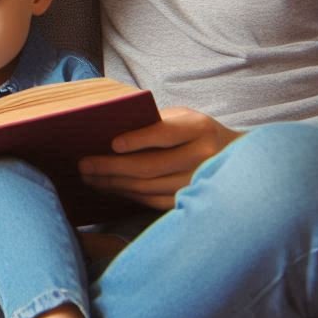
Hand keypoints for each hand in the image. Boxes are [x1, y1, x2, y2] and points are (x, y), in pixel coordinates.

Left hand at [79, 106, 241, 209]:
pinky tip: (109, 187)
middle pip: (151, 166)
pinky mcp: (192, 199)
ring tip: (89, 177)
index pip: (165, 134)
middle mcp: (203, 156)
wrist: (233, 157)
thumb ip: (152, 122)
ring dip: (114, 183)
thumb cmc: (194, 131)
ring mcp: (199, 182)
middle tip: (84, 165)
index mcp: (198, 128)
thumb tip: (107, 130)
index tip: (112, 144)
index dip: (139, 140)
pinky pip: (154, 200)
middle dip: (112, 167)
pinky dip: (128, 195)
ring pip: (149, 187)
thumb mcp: (180, 117)